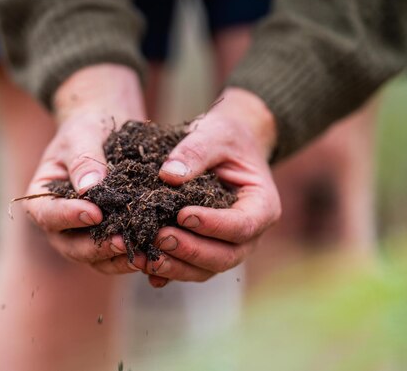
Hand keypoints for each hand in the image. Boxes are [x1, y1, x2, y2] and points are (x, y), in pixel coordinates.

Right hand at [23, 64, 148, 272]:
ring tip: (146, 255)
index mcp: (43, 198)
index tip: (94, 213)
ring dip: (121, 259)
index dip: (69, 217)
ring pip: (98, 258)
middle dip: (99, 247)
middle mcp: (61, 224)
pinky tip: (157, 254)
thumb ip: (83, 161)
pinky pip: (121, 255)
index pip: (48, 215)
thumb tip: (90, 189)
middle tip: (124, 242)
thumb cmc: (88, 127)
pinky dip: (138, 256)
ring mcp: (86, 235)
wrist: (108, 129)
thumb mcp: (82, 136)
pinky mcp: (112, 237)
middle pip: (72, 246)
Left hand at [145, 87, 280, 286]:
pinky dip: (167, 271)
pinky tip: (144, 266)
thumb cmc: (227, 137)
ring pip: (206, 269)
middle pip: (225, 256)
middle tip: (160, 237)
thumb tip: (169, 175)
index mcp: (262, 206)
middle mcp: (249, 234)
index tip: (183, 215)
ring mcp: (227, 245)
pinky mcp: (204, 249)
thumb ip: (196, 151)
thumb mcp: (215, 134)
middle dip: (191, 251)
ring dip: (176, 267)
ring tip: (145, 257)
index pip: (242, 225)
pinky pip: (188, 267)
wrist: (228, 146)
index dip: (213, 225)